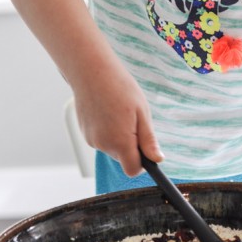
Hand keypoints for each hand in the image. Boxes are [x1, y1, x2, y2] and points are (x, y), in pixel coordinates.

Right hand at [72, 58, 163, 176]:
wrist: (91, 71)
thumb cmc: (119, 88)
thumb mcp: (142, 112)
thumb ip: (148, 140)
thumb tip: (157, 160)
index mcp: (120, 142)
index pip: (133, 170)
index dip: (142, 162)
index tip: (146, 148)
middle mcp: (103, 145)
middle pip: (123, 158)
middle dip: (131, 145)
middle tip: (133, 120)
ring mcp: (91, 139)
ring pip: (112, 148)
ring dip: (119, 137)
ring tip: (119, 112)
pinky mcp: (84, 133)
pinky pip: (101, 139)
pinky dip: (107, 131)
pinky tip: (107, 111)